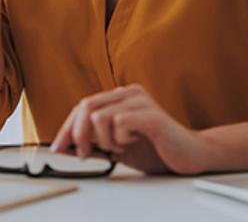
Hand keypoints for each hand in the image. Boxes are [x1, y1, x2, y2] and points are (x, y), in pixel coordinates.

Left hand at [50, 84, 208, 174]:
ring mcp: (140, 101)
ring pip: (98, 116)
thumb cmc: (156, 149)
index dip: (67, 127)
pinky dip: (118, 140)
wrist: (190, 155)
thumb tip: (66, 146)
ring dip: (103, 140)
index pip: (84, 106)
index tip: (58, 147)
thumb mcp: (118, 146)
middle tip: (83, 154)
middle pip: (86, 106)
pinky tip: (131, 143)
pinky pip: (118, 123)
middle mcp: (129, 93)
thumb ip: (95, 142)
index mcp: (121, 97)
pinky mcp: (149, 114)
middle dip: (77, 134)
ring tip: (119, 148)